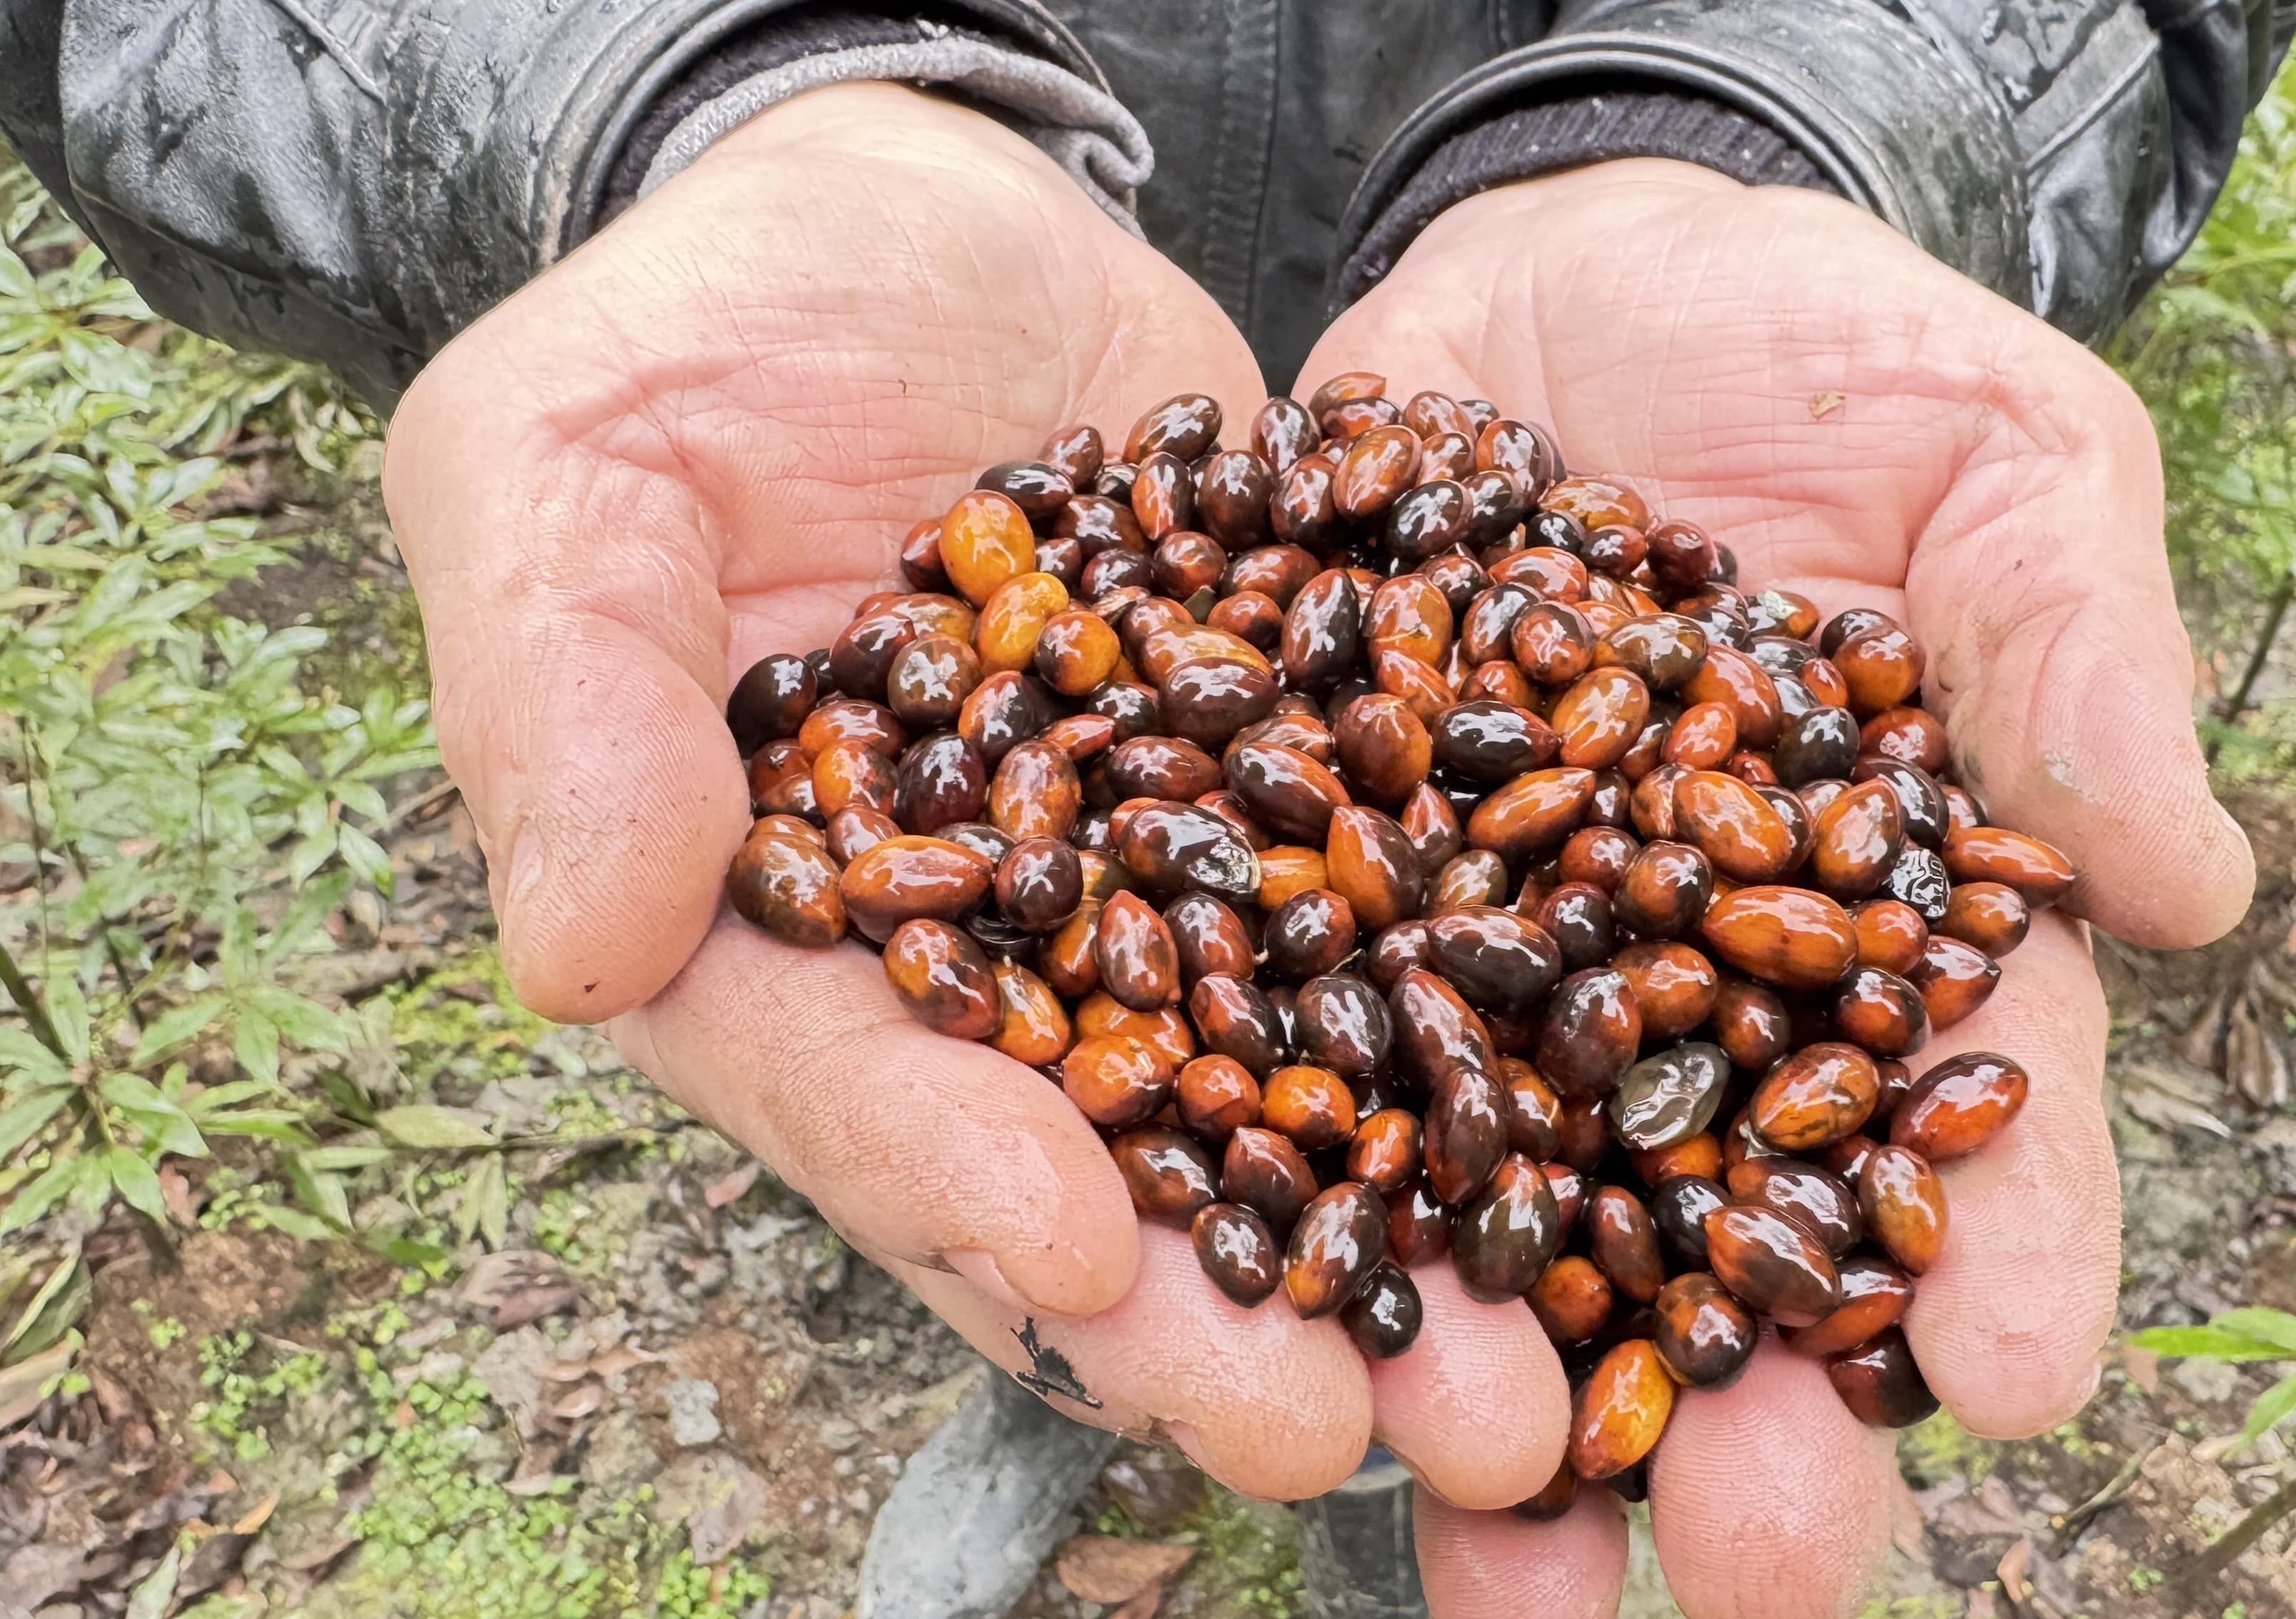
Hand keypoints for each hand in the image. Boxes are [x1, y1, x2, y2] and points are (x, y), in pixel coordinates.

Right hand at [383, 86, 1567, 1508]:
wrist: (929, 218)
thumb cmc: (704, 331)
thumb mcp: (565, 465)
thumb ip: (564, 698)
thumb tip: (569, 948)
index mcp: (772, 930)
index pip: (855, 1091)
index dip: (959, 1186)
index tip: (1080, 1269)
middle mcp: (980, 963)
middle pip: (1091, 1166)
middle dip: (1221, 1311)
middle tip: (1360, 1430)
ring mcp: (1153, 897)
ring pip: (1274, 1104)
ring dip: (1396, 1249)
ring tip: (1530, 1382)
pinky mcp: (1296, 806)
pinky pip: (1400, 937)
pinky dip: (1492, 1042)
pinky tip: (1607, 1137)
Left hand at [1305, 159, 2256, 1615]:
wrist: (1561, 273)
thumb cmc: (1820, 354)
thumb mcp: (1994, 451)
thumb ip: (2074, 650)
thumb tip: (2195, 886)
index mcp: (1897, 909)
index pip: (1979, 1101)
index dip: (2007, 1243)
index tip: (2018, 1379)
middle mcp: (1697, 985)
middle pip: (1737, 1227)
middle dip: (1749, 1404)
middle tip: (1756, 1560)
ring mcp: (1507, 969)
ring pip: (1512, 1218)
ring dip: (1509, 1399)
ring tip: (1504, 1554)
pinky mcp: (1328, 913)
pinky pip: (1291, 1077)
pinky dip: (1279, 1214)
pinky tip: (1268, 1351)